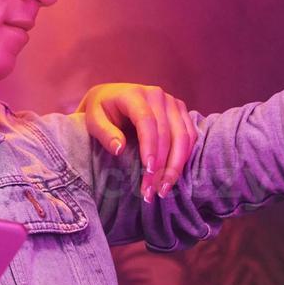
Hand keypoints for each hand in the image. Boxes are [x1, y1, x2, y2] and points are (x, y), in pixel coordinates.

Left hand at [75, 83, 198, 201]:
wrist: (112, 97)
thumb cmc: (101, 111)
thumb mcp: (93, 120)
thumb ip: (104, 133)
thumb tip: (118, 149)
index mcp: (134, 94)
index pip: (146, 121)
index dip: (150, 146)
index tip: (148, 170)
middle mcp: (157, 95)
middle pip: (168, 132)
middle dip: (162, 164)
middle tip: (154, 190)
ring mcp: (172, 102)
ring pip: (183, 136)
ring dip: (176, 165)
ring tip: (164, 189)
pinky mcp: (181, 112)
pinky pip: (190, 136)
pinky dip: (184, 157)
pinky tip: (172, 176)